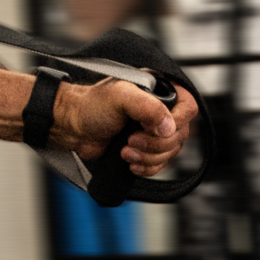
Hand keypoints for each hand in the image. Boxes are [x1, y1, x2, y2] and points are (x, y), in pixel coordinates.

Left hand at [51, 77, 196, 176]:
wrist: (72, 127)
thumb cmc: (90, 106)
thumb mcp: (120, 97)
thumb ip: (148, 107)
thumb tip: (168, 126)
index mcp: (158, 92)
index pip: (188, 107)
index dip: (175, 122)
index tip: (151, 128)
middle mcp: (159, 111)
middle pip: (180, 135)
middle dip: (155, 144)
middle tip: (131, 139)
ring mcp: (153, 131)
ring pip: (171, 152)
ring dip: (148, 157)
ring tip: (125, 149)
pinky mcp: (146, 150)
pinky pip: (161, 165)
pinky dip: (147, 167)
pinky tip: (130, 161)